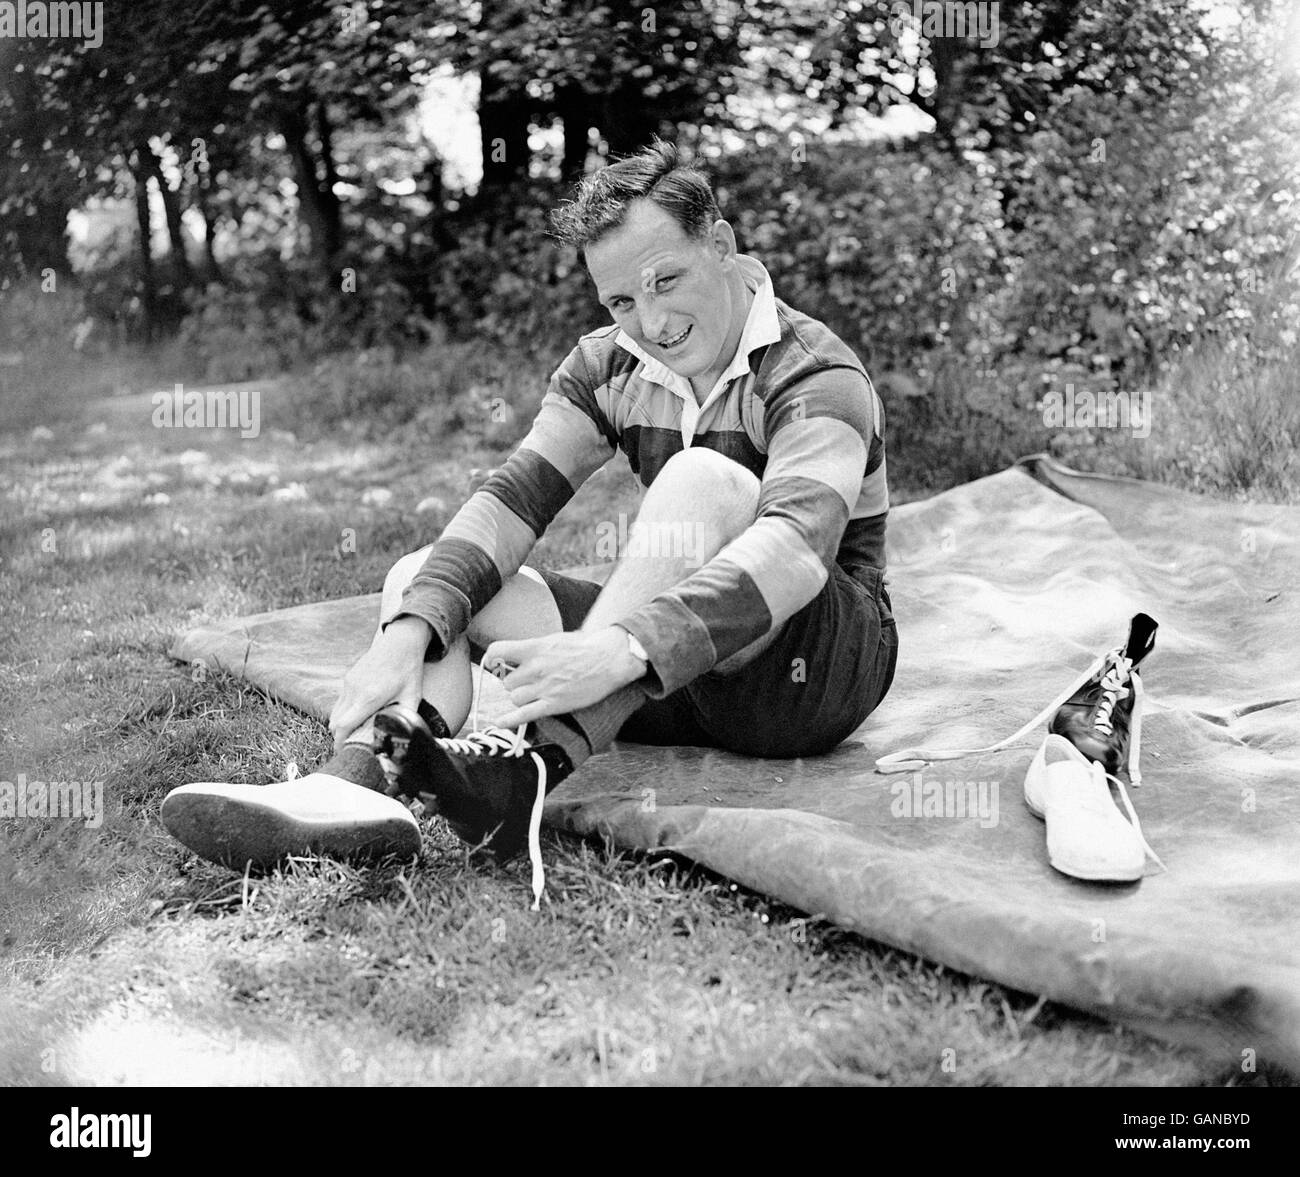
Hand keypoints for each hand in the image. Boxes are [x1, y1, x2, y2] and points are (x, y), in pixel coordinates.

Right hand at [328, 615, 431, 749]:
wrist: (401, 642)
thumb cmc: (409, 669)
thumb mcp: (413, 696)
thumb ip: (407, 717)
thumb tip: (409, 735)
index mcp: (368, 698)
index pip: (343, 726)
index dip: (340, 743)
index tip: (344, 752)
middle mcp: (354, 691)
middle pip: (335, 722)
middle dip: (341, 736)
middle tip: (353, 744)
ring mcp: (349, 683)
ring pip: (336, 711)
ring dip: (342, 723)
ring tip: (356, 730)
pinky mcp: (349, 677)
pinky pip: (341, 700)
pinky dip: (345, 710)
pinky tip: (360, 712)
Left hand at [484, 627, 645, 727]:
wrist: (608, 659)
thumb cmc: (584, 647)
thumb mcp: (554, 639)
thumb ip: (533, 648)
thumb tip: (516, 655)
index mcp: (535, 647)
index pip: (498, 651)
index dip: (492, 658)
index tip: (494, 663)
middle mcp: (536, 667)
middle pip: (507, 682)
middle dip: (515, 683)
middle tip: (528, 681)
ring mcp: (544, 687)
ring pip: (515, 698)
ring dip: (521, 697)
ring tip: (535, 693)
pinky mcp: (553, 704)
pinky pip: (524, 714)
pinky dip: (509, 720)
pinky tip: (499, 722)